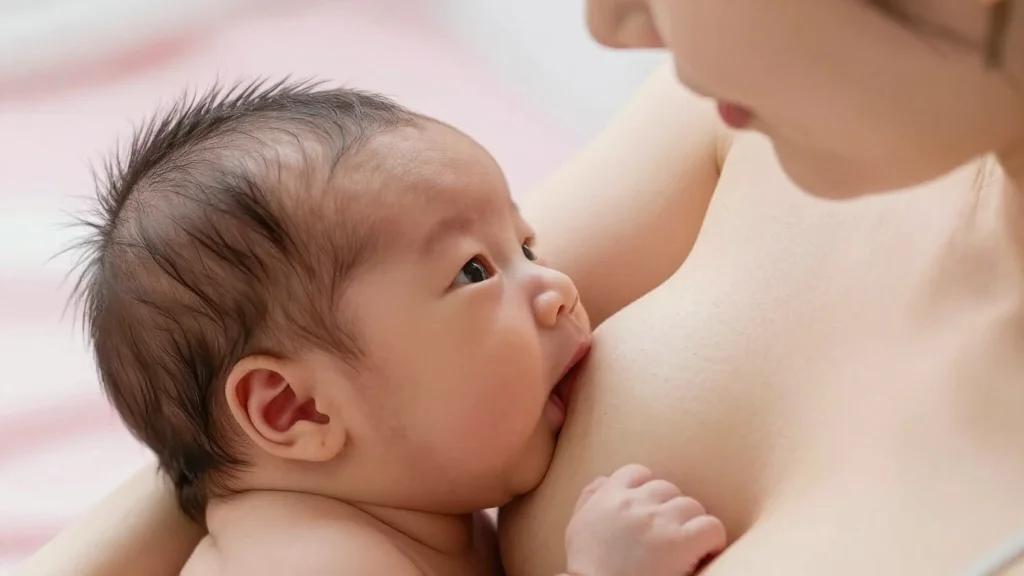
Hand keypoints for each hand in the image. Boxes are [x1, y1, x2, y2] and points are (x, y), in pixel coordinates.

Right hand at [564, 464, 725, 575]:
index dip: (646, 491)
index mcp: (609, 497)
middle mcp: (634, 502)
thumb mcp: (578, 527)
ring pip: (691, 505)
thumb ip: (591, 498)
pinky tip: (704, 553)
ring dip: (690, 525)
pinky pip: (711, 526)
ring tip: (685, 547)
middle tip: (666, 536)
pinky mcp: (680, 542)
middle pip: (667, 489)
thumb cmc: (587, 568)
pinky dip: (712, 540)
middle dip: (669, 511)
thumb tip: (605, 480)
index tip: (649, 511)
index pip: (636, 473)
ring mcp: (658, 519)